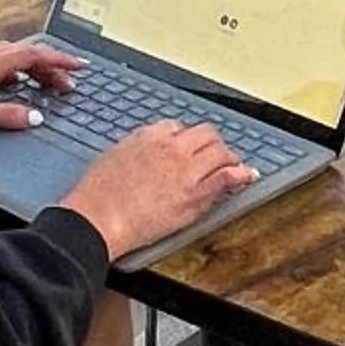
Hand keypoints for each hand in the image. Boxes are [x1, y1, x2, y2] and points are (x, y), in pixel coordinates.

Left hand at [0, 43, 84, 135]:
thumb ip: (3, 116)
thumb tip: (35, 117)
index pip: (33, 56)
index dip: (60, 61)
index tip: (80, 67)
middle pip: (26, 55)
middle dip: (52, 67)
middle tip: (69, 84)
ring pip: (12, 58)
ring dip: (34, 68)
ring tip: (47, 85)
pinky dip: (16, 72)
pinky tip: (12, 86)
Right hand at [62, 121, 257, 263]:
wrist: (98, 217)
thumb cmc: (97, 195)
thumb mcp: (113, 157)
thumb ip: (135, 149)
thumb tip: (143, 153)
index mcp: (149, 135)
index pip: (179, 127)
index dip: (186, 139)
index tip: (189, 148)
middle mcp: (172, 147)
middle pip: (205, 134)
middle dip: (212, 143)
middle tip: (215, 155)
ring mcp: (187, 170)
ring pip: (220, 151)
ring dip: (228, 157)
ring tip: (231, 165)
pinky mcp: (196, 194)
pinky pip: (227, 177)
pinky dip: (241, 174)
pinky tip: (247, 176)